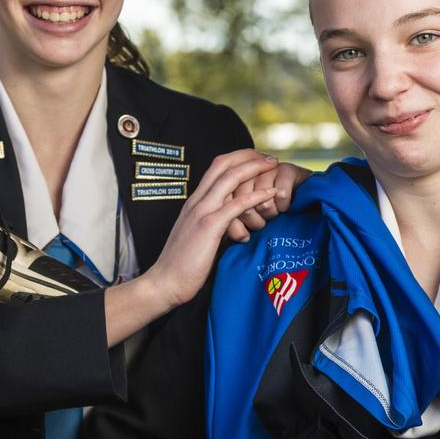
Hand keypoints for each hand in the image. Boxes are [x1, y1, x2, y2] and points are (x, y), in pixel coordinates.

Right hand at [141, 150, 279, 309]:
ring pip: (230, 177)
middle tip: (270, 157)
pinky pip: (236, 204)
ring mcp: (201, 211)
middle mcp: (196, 201)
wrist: (165, 282)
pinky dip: (256, 195)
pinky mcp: (208, 226)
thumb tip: (236, 224)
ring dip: (255, 167)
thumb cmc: (182, 266)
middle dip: (249, 156)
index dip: (238, 159)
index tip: (258, 160)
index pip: (216, 168)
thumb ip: (215, 225)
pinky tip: (271, 193)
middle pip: (223, 164)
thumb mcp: (199, 237)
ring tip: (274, 166)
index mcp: (194, 202)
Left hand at [224, 161, 311, 242]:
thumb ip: (230, 222)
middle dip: (252, 221)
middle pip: (242, 203)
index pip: (225, 205)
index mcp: (231, 181)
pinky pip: (281, 193)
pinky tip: (285, 207)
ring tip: (274, 214)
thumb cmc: (267, 211)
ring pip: (262, 199)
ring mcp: (267, 168)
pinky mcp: (288, 169)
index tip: (243, 236)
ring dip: (269, 213)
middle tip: (261, 224)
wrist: (303, 201)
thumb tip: (231, 237)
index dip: (234, 225)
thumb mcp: (243, 218)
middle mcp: (247, 171)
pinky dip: (284, 206)